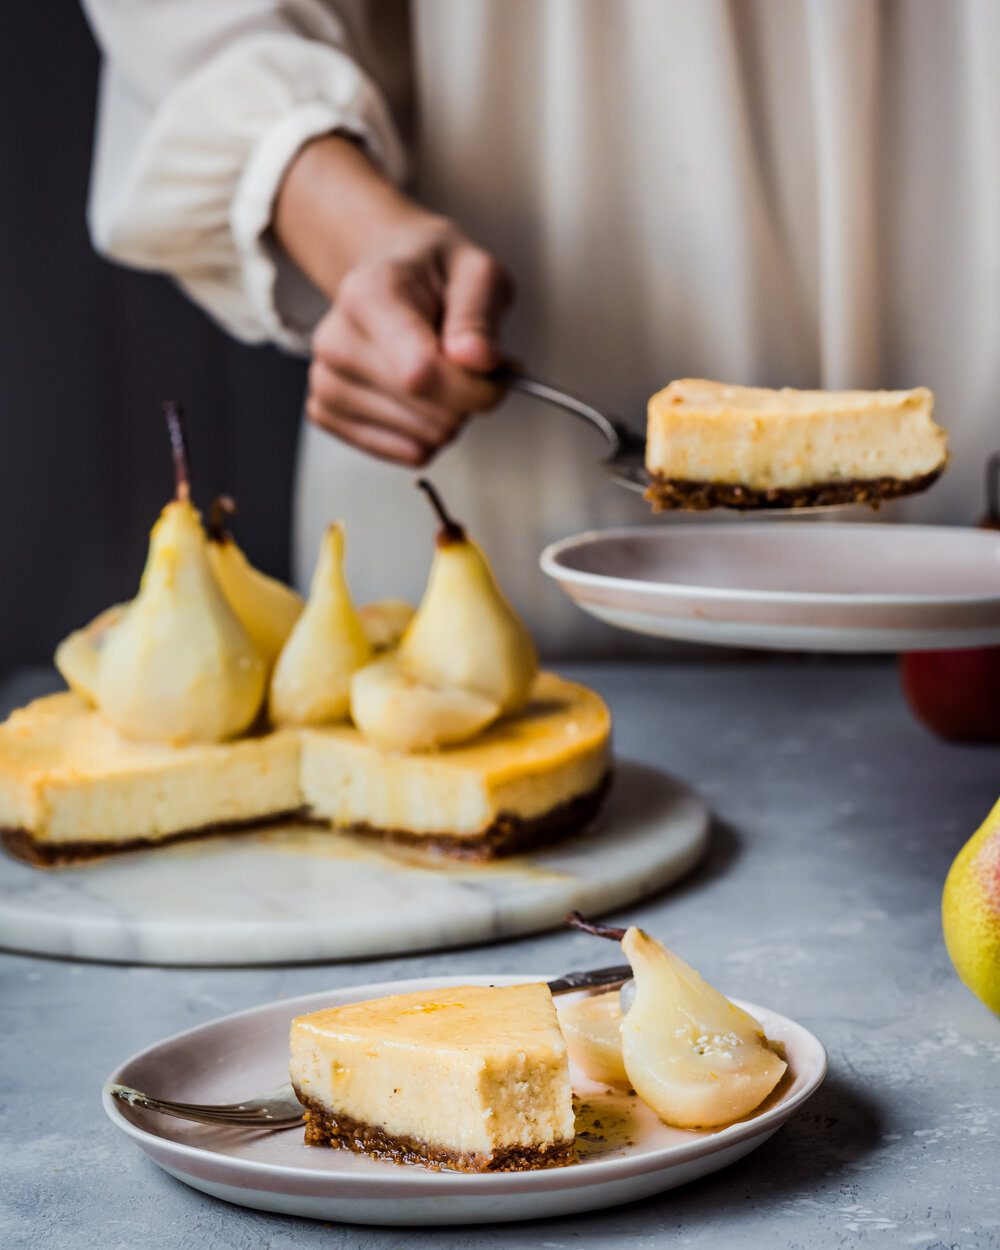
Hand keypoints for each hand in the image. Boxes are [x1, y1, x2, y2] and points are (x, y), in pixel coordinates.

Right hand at [307, 220, 513, 464]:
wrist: (396, 279)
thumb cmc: (438, 276)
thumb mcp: (477, 273)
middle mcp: (336, 341)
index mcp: (368, 296)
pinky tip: (423, 398)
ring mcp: (326, 381)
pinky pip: (408, 454)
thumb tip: (476, 360)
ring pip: (422, 440)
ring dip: (451, 417)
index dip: (472, 388)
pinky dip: (430, 435)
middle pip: (427, 412)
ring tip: (445, 375)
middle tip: (472, 364)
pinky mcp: (327, 413)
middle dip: (469, 399)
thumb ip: (479, 315)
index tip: (501, 373)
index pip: (421, 373)